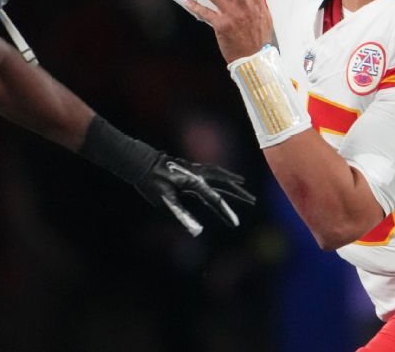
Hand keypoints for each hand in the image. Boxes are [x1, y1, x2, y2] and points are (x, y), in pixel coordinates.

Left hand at [134, 153, 255, 236]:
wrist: (141, 163)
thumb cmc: (151, 183)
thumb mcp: (165, 202)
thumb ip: (182, 216)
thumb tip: (197, 232)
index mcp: (194, 182)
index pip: (215, 200)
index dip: (226, 213)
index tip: (236, 224)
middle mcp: (197, 174)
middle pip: (223, 183)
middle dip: (238, 193)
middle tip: (253, 200)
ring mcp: (193, 169)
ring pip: (218, 174)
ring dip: (231, 181)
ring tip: (242, 184)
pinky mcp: (188, 168)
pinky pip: (210, 171)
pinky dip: (220, 174)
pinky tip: (221, 177)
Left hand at [184, 0, 273, 62]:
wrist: (254, 59)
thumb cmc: (259, 38)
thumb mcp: (265, 16)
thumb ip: (258, 0)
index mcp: (256, 3)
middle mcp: (245, 6)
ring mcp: (232, 15)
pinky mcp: (221, 26)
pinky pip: (205, 12)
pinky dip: (194, 5)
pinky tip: (187, 1)